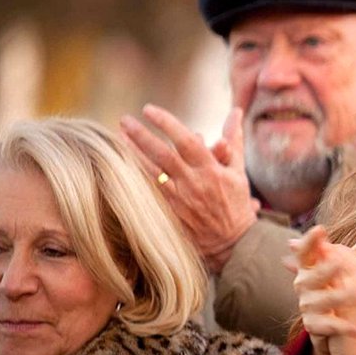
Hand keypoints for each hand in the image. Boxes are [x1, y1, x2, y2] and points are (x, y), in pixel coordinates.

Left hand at [120, 104, 259, 272]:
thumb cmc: (236, 204)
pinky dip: (135, 180)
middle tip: (124, 120)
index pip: (186, 140)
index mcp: (211, 170)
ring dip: (132, 155)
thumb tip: (236, 111)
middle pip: (163, 155)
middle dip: (141, 135)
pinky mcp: (170, 215)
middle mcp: (193, 183)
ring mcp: (180, 201)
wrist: (233, 244)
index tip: (148, 110)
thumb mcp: (238, 170)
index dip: (166, 123)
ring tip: (117, 138)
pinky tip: (120, 168)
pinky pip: (149, 195)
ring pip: (151, 174)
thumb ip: (233, 139)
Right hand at [289, 224, 343, 354]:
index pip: (306, 250)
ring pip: (321, 300)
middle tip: (340, 265)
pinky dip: (345, 328)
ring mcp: (309, 306)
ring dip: (341, 297)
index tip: (320, 229)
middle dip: (324, 269)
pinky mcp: (314, 327)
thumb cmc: (343, 286)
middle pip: (309, 276)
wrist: (338, 326)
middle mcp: (305, 285)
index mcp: (312, 266)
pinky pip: (328, 326)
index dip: (310, 240)